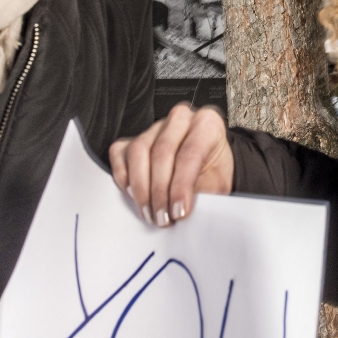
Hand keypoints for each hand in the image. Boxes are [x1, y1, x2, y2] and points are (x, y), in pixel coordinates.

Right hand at [109, 102, 232, 226]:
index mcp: (207, 123)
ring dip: (141, 188)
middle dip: (160, 191)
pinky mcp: (133, 138)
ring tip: (150, 213)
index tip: (178, 212)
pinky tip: (134, 196)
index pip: (190, 153)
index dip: (182, 186)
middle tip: (163, 218)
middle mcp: (180, 119)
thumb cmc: (212, 175)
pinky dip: (124, 178)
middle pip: (162, 152)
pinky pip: (119, 154)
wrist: (205, 170)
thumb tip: (184, 211)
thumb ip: (203, 195)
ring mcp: (154, 127)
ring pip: (138, 151)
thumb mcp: (217, 186)